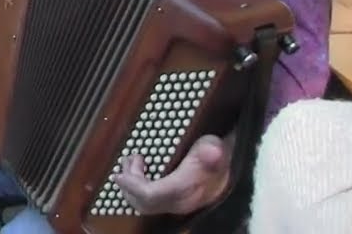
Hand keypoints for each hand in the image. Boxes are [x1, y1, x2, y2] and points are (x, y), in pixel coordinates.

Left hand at [113, 134, 231, 215]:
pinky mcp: (176, 202)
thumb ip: (211, 152)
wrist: (232, 165)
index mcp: (184, 190)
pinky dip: (140, 189)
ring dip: (133, 186)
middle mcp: (180, 203)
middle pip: (143, 204)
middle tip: (127, 163)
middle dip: (128, 185)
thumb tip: (214, 151)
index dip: (131, 186)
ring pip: (146, 205)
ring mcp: (178, 205)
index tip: (119, 173)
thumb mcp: (215, 147)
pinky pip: (152, 202)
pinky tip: (142, 173)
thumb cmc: (218, 152)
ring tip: (133, 163)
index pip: (150, 196)